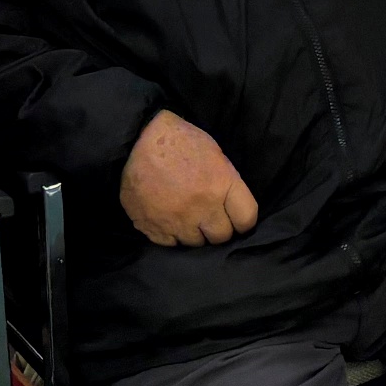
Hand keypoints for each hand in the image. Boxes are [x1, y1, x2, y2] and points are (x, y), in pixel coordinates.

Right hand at [119, 110, 259, 246]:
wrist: (138, 141)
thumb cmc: (181, 141)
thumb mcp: (215, 154)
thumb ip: (226, 184)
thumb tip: (232, 208)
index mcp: (220, 185)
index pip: (246, 219)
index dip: (243, 220)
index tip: (237, 218)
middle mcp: (201, 208)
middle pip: (222, 237)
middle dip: (219, 227)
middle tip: (210, 215)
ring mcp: (177, 222)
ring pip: (197, 243)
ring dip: (195, 232)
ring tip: (188, 215)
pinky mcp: (155, 230)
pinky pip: (172, 244)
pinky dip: (173, 235)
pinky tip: (170, 218)